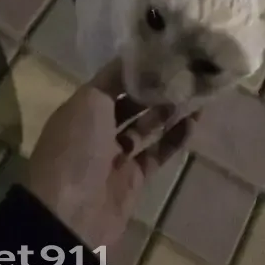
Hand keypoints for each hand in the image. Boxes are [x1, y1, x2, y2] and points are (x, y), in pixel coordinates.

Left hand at [24, 60, 191, 248]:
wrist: (69, 214)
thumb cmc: (77, 147)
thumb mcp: (90, 102)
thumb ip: (113, 79)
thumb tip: (134, 55)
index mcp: (82, 106)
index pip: (112, 80)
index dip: (136, 67)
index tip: (164, 50)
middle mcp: (97, 128)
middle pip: (130, 103)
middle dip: (155, 88)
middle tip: (185, 71)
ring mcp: (116, 154)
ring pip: (146, 127)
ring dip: (168, 111)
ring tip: (195, 92)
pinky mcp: (134, 178)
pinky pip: (157, 152)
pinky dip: (174, 138)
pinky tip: (194, 122)